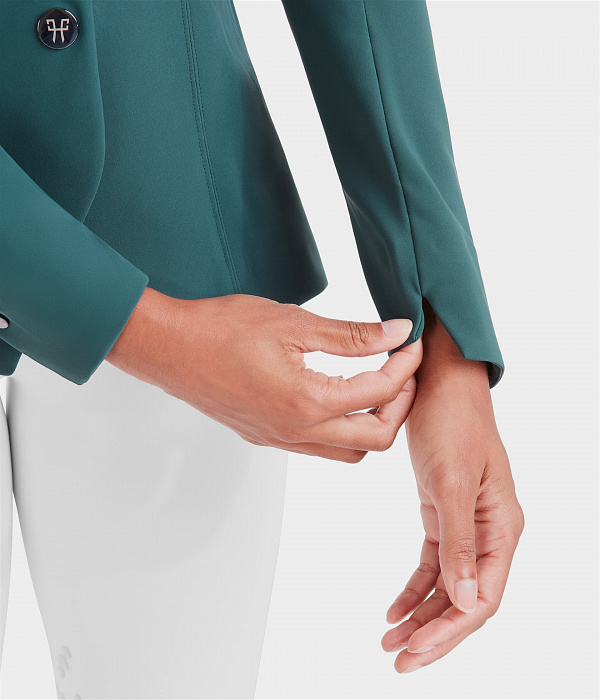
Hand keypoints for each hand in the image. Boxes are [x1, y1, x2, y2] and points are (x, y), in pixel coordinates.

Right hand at [107, 287, 422, 461]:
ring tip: (375, 387)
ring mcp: (279, 439)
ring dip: (372, 424)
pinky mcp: (265, 437)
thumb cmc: (220, 329)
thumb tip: (394, 333)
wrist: (169, 347)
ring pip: (348, 452)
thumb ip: (350, 334)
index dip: (404, 366)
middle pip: (375, 440)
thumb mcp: (294, 323)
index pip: (378, 392)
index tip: (409, 343)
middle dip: (400, 406)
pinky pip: (318, 448)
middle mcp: (296, 431)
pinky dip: (341, 429)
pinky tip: (337, 396)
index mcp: (307, 402)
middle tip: (403, 372)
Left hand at [381, 305, 523, 670]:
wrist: (437, 381)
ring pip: (447, 584)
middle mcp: (489, 531)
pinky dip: (414, 586)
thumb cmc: (453, 422)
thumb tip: (468, 603)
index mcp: (502, 527)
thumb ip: (461, 542)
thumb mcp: (453, 481)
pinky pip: (432, 561)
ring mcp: (466, 522)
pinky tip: (394, 607)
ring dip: (421, 615)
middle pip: (465, 598)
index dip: (450, 631)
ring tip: (389, 640)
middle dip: (434, 634)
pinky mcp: (442, 511)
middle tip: (398, 660)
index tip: (414, 653)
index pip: (483, 597)